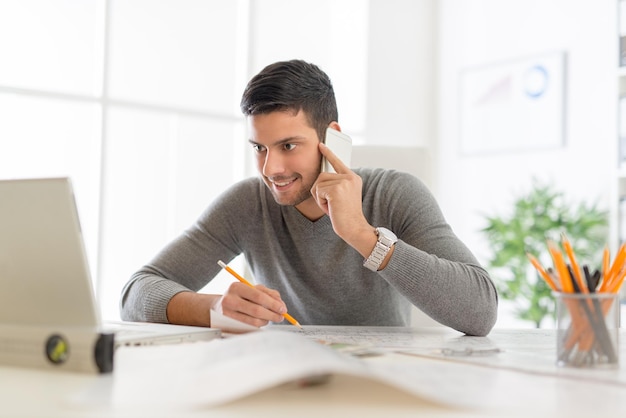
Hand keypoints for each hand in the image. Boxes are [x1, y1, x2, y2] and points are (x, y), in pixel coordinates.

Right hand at [213, 282, 287, 326]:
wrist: (218, 307)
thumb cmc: (240, 297)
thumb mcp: (252, 289)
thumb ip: (268, 294)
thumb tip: (281, 304)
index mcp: (236, 287)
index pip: (258, 296)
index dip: (273, 304)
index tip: (283, 309)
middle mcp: (229, 300)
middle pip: (257, 310)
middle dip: (272, 315)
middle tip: (281, 317)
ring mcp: (226, 315)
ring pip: (254, 322)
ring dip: (266, 321)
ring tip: (269, 318)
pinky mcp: (227, 327)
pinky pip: (249, 330)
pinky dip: (258, 327)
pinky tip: (260, 322)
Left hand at [311, 142, 376, 256]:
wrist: (355, 228)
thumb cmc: (346, 215)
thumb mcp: (342, 196)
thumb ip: (335, 184)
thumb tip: (320, 176)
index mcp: (353, 178)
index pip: (338, 162)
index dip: (328, 153)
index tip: (321, 145)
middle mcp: (350, 177)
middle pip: (321, 176)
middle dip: (321, 192)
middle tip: (332, 204)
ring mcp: (344, 182)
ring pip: (318, 184)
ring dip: (321, 198)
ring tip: (333, 207)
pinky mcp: (336, 189)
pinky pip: (318, 191)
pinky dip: (321, 202)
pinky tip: (332, 208)